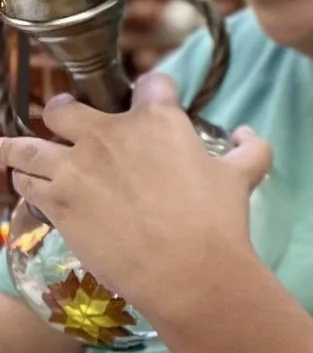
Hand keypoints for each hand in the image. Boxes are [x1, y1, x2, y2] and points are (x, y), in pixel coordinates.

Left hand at [2, 73, 270, 322]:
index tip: (150, 100)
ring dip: (24, 149)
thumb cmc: (218, 220)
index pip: (150, 83)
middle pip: (65, 107)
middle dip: (62, 111)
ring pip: (28, 146)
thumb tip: (248, 133)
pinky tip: (25, 184)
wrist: (187, 269)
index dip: (152, 90)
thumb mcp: (243, 176)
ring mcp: (76, 166)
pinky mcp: (56, 200)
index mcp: (157, 119)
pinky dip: (22, 181)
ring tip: (19, 152)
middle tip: (66, 124)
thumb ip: (250, 149)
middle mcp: (109, 133)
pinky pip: (24, 180)